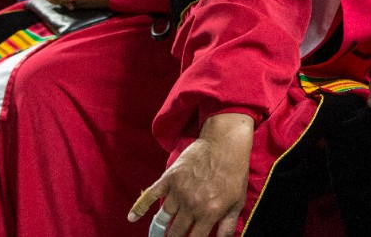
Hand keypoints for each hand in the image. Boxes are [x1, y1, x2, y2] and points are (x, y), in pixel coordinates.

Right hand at [128, 113, 252, 236]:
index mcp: (210, 212)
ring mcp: (179, 191)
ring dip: (158, 230)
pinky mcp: (170, 178)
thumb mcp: (238, 201)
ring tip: (156, 236)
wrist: (226, 143)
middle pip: (176, 233)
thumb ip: (227, 226)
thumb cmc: (235, 172)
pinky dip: (139, 208)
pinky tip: (132, 218)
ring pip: (163, 219)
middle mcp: (192, 205)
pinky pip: (150, 195)